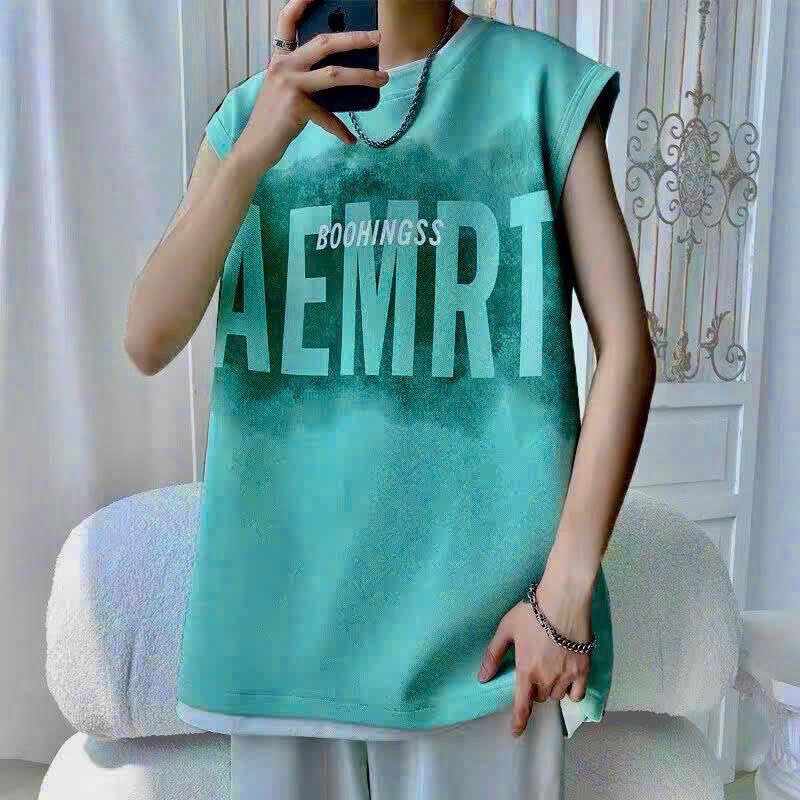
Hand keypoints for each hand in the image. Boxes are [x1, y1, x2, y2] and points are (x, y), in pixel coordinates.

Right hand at [235, 0, 388, 173]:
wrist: (254, 147)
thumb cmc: (274, 122)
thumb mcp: (286, 92)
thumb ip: (306, 79)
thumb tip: (341, 77)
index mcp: (281, 60)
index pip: (287, 22)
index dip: (300, 4)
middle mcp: (284, 67)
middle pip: (323, 43)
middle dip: (354, 38)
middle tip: (377, 37)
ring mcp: (289, 85)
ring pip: (334, 74)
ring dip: (363, 75)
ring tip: (383, 78)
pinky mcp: (296, 107)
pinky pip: (328, 116)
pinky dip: (340, 130)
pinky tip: (350, 140)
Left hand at [476, 572, 593, 736]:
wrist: (563, 600)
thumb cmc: (532, 612)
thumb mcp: (506, 629)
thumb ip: (494, 654)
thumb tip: (482, 677)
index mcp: (526, 670)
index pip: (522, 705)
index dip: (519, 721)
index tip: (516, 732)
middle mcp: (547, 677)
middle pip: (539, 696)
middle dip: (534, 689)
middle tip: (534, 671)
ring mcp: (567, 675)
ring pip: (557, 695)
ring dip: (551, 688)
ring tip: (550, 669)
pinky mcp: (584, 669)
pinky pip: (577, 694)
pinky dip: (571, 691)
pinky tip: (568, 680)